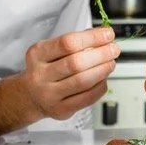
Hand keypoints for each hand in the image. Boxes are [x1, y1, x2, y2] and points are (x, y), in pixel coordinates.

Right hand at [0, 27, 119, 134]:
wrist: (32, 96)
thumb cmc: (47, 68)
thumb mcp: (52, 50)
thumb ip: (75, 42)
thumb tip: (102, 36)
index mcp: (37, 54)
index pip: (68, 42)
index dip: (92, 37)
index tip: (107, 34)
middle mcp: (40, 75)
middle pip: (76, 62)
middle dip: (101, 54)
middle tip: (114, 50)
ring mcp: (49, 94)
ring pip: (83, 81)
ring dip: (103, 70)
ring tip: (111, 63)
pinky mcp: (60, 109)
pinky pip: (87, 98)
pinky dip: (100, 86)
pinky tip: (103, 79)